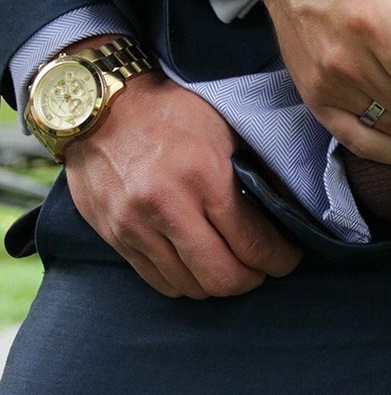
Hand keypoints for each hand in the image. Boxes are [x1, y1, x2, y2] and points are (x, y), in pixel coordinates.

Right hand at [64, 70, 301, 297]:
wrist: (99, 107)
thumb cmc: (170, 110)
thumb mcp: (223, 127)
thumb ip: (254, 170)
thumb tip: (287, 207)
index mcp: (203, 175)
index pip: (252, 242)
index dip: (279, 260)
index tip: (287, 259)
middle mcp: (168, 207)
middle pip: (222, 277)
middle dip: (251, 280)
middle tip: (261, 268)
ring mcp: (136, 226)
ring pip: (190, 287)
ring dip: (216, 283)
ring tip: (228, 264)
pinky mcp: (114, 237)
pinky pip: (158, 281)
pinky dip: (184, 281)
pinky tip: (195, 264)